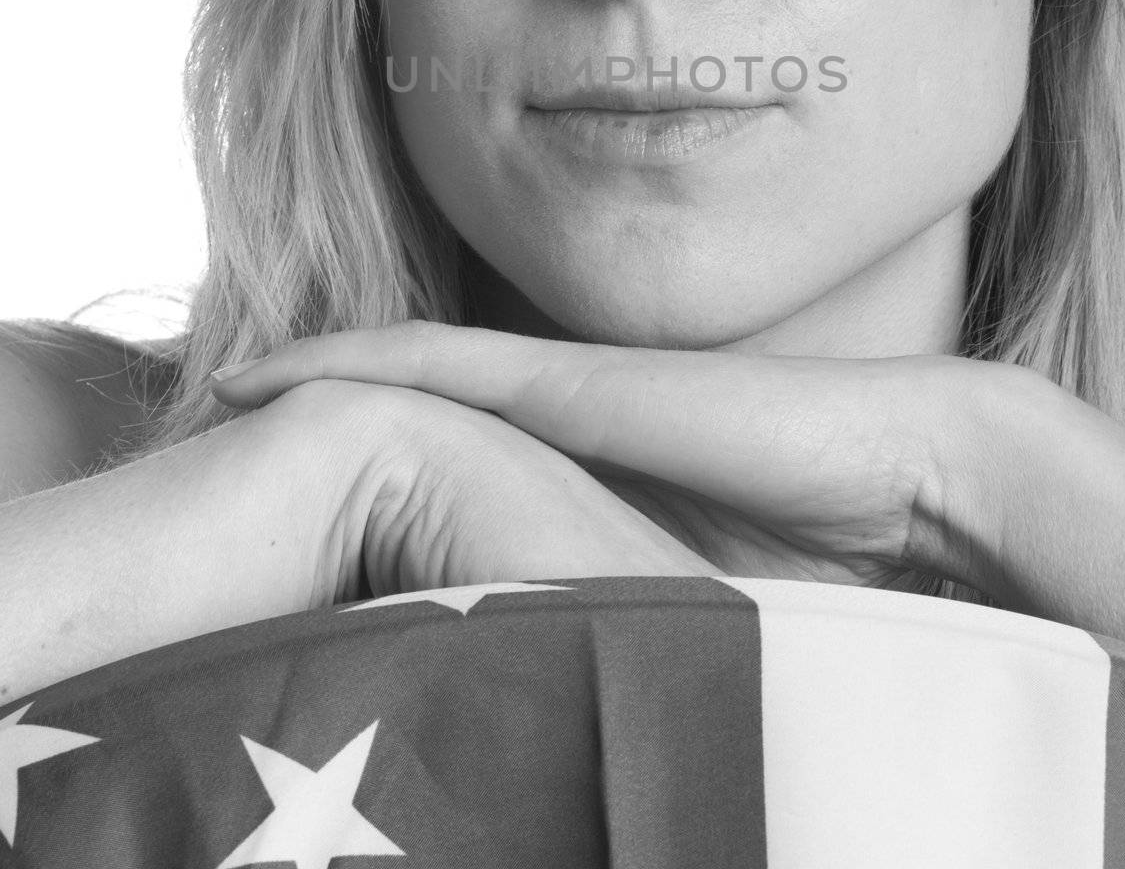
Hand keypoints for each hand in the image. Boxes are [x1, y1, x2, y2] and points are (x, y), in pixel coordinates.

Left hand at [211, 323, 1009, 590]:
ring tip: (218, 399)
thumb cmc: (827, 573)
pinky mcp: (568, 375)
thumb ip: (625, 664)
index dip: (369, 502)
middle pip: (409, 431)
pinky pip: (429, 358)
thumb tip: (583, 768)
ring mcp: (561, 398)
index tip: (289, 539)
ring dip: (313, 389)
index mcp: (579, 498)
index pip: (448, 492)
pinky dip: (347, 357)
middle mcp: (559, 441)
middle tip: (221, 467)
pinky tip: (265, 370)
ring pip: (401, 384)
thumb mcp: (688, 636)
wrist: (906, 476)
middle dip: (323, 441)